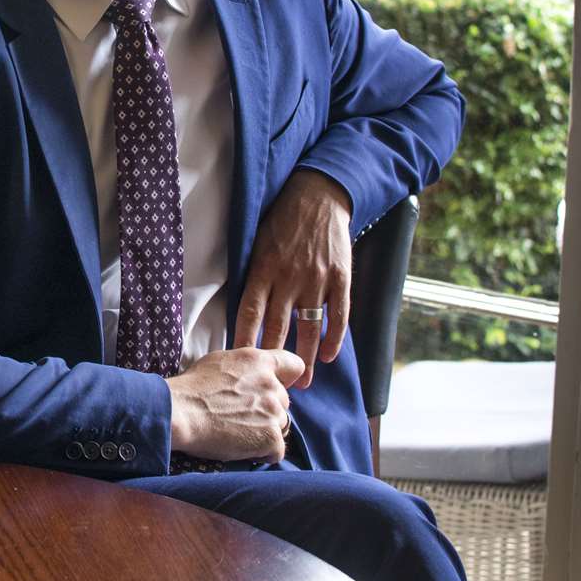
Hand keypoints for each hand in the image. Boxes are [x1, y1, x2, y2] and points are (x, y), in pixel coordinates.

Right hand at [166, 347, 304, 462]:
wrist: (179, 413)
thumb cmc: (191, 389)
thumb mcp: (219, 361)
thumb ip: (245, 367)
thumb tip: (252, 374)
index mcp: (259, 361)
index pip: (294, 366)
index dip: (286, 379)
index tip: (273, 388)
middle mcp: (272, 384)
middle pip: (284, 402)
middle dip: (267, 410)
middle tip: (239, 416)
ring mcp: (274, 412)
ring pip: (281, 426)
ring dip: (264, 432)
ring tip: (236, 432)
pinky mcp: (271, 438)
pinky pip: (277, 451)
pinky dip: (261, 453)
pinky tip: (240, 447)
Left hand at [234, 170, 352, 389]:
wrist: (319, 196)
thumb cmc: (281, 221)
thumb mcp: (257, 243)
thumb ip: (253, 276)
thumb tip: (243, 311)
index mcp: (263, 269)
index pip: (249, 313)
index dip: (244, 339)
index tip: (240, 363)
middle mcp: (289, 278)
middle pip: (278, 328)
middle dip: (274, 358)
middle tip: (273, 384)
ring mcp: (317, 279)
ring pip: (309, 328)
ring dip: (307, 357)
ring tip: (304, 381)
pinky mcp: (340, 278)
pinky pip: (338, 315)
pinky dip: (335, 338)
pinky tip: (330, 356)